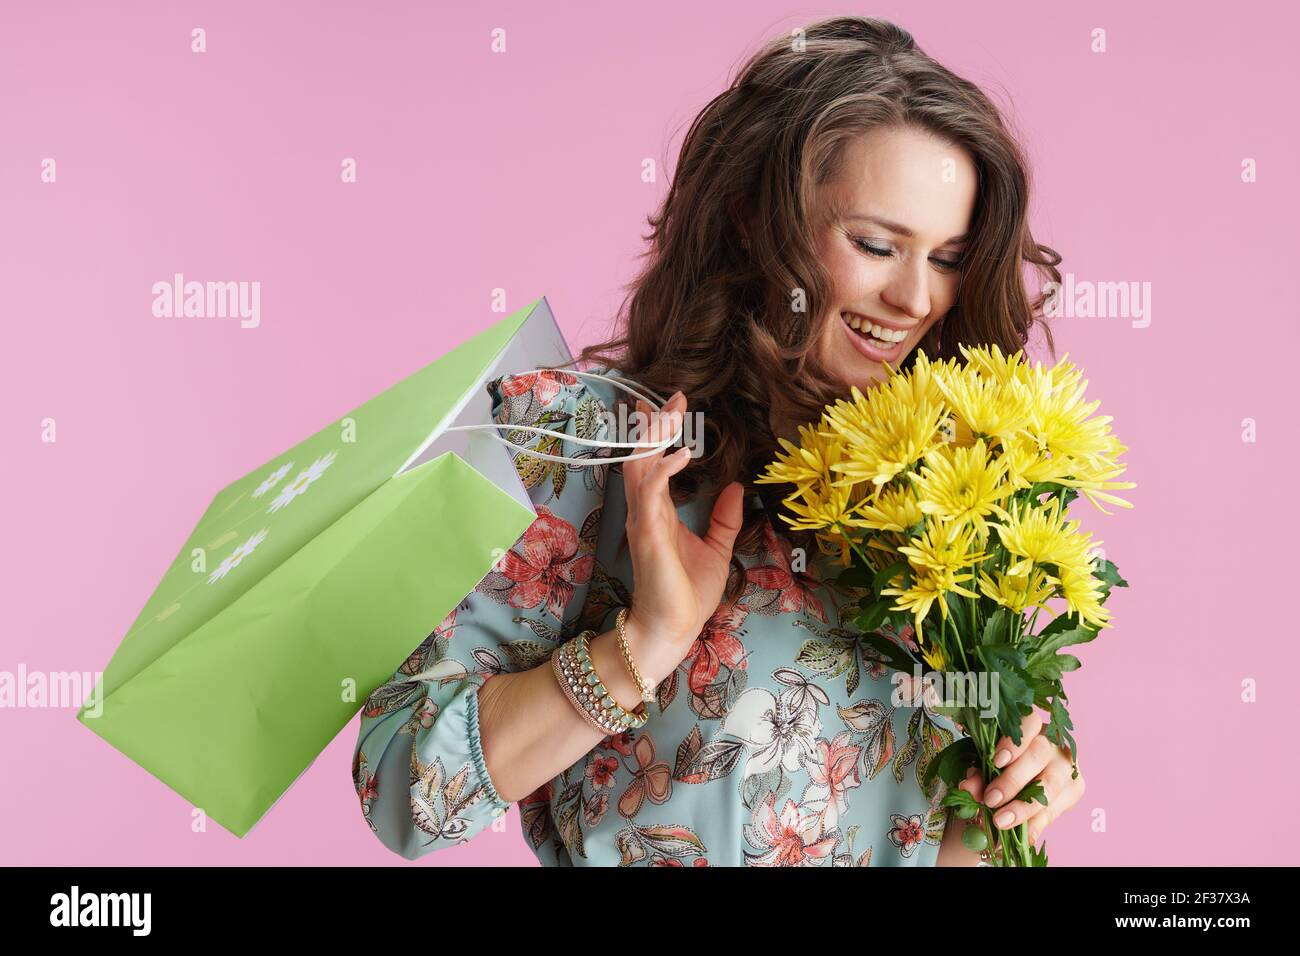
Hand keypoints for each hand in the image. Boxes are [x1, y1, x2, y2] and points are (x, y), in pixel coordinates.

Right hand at [620, 390, 744, 650]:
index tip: (662, 405)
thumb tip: (736, 486)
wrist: (673, 629)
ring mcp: (643, 520)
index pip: (651, 462)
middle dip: (653, 425)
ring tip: (672, 412)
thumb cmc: (687, 594)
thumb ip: (723, 518)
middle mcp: (646, 510)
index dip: (654, 433)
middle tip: (672, 396)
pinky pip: (652, 493)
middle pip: (641, 455)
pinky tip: (683, 454)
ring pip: (640, 466)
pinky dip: (664, 469)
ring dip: (655, 437)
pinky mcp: (648, 533)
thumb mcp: (716, 548)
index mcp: (659, 511)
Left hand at [956, 710, 1084, 845]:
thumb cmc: (1005, 763)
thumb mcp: (988, 764)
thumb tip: (967, 789)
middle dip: (1012, 780)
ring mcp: (1068, 766)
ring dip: (1024, 807)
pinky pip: (1055, 809)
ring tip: (1001, 821)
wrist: (1028, 778)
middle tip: (990, 800)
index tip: (996, 761)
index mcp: (1032, 726)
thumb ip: (978, 772)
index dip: (1014, 742)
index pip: (1029, 723)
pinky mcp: (1075, 789)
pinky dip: (1036, 824)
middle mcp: (1054, 742)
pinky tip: (1023, 835)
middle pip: (1039, 755)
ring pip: (1051, 785)